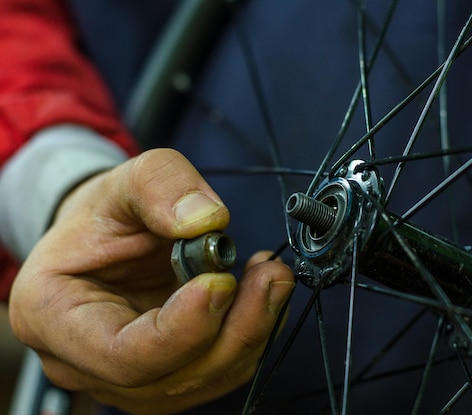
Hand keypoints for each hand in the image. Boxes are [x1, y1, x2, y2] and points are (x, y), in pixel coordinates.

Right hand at [9, 148, 294, 413]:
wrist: (107, 237)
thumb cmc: (103, 216)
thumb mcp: (124, 182)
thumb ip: (159, 186)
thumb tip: (206, 220)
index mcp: (54, 318)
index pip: (120, 355)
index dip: (181, 328)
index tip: (220, 282)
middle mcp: (89, 363)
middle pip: (171, 377)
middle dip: (234, 329)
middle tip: (268, 275)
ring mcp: (133, 377)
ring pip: (205, 379)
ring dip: (252, 331)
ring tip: (270, 276)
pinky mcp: (171, 371)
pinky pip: (221, 369)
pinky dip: (252, 334)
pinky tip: (260, 294)